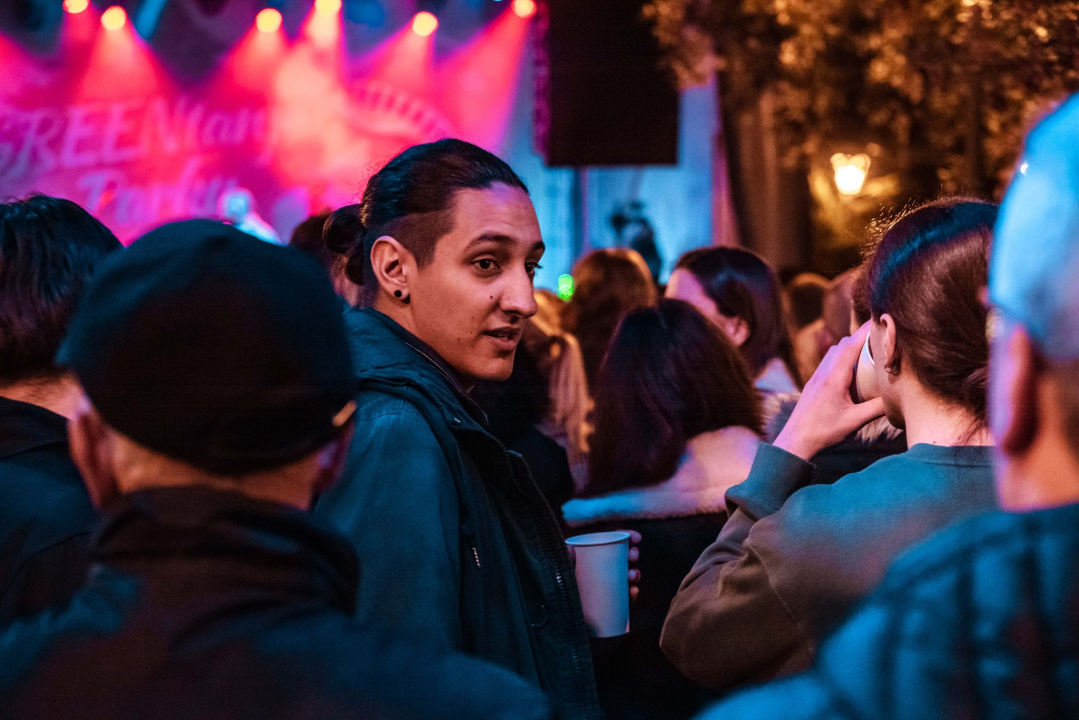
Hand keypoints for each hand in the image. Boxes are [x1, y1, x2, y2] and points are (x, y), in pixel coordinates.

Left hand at [565, 530, 641, 600]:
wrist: (563, 614)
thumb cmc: (562, 585)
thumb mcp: (564, 568)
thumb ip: (566, 558)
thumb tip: (572, 547)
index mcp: (596, 556)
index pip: (614, 542)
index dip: (628, 537)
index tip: (637, 538)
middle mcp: (604, 570)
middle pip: (624, 558)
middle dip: (633, 554)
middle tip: (633, 555)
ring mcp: (609, 587)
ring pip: (628, 577)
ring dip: (635, 574)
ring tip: (632, 575)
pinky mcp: (612, 603)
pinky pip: (626, 598)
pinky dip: (632, 594)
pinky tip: (633, 591)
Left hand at [774, 322, 885, 460]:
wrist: (796, 439)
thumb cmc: (823, 430)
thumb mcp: (855, 420)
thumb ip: (877, 408)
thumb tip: (899, 397)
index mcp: (834, 377)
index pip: (851, 345)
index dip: (866, 331)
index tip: (881, 320)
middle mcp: (824, 372)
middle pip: (843, 344)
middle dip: (861, 337)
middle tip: (880, 336)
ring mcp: (816, 376)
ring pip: (834, 352)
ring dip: (850, 347)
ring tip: (868, 350)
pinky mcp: (814, 382)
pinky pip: (829, 362)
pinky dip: (842, 357)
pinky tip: (852, 368)